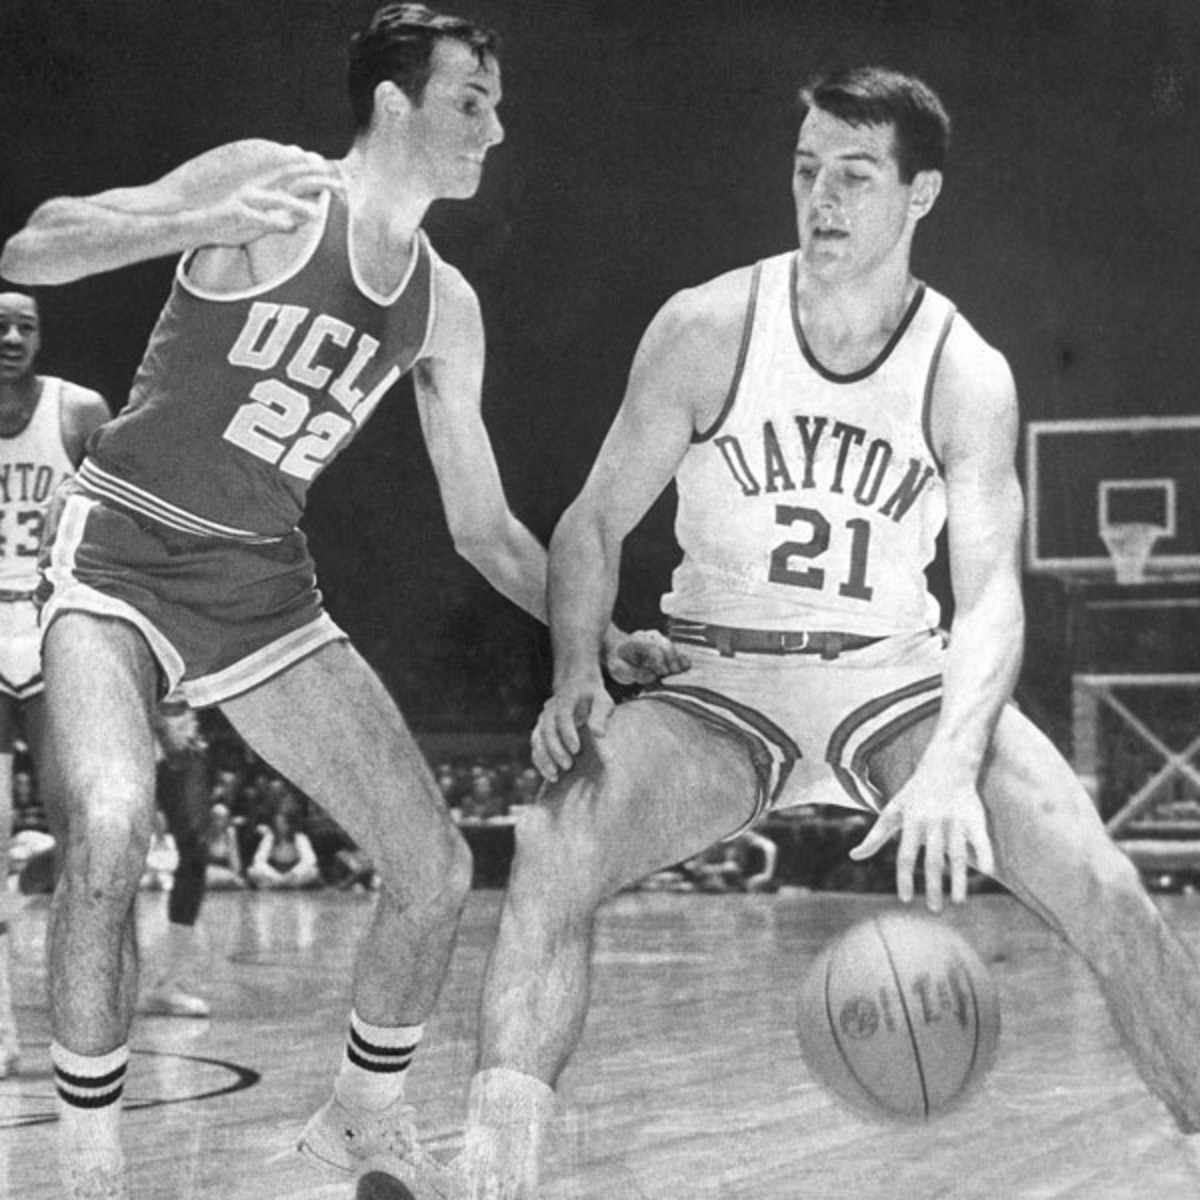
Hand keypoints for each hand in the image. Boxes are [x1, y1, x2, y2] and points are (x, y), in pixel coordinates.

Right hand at [203, 155, 342, 244]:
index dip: (316, 176)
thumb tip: (301, 219)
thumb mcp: (257, 221)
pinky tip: (289, 227)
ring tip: (316, 214)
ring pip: (276, 199)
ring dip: (297, 205)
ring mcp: (247, 200)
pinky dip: (274, 222)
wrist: (191, 220)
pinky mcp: (236, 213)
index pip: (295, 179)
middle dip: (316, 182)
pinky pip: (258, 218)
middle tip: (340, 186)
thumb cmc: (226, 222)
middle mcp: (257, 190)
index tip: (338, 177)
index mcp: (263, 189)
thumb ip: (279, 217)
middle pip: (291, 182)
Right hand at [531, 675, 613, 781]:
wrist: (577, 686)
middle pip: (547, 729)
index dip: (568, 733)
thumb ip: (601, 716)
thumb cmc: (594, 697)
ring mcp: (542, 719)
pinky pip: (535, 746)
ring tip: (555, 776)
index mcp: (566, 698)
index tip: (576, 750)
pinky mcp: (539, 730)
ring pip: (537, 739)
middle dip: (555, 749)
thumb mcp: (603, 702)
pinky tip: (549, 775)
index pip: (563, 716)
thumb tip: (600, 734)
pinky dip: (539, 761)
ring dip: (544, 758)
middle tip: (568, 766)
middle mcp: (550, 709)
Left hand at [603, 628, 690, 685]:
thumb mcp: (618, 668)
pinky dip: (681, 659)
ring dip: (678, 660)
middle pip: (665, 645)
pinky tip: (687, 666)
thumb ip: (633, 673)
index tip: (663, 672)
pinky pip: (676, 651)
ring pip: (672, 647)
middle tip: (674, 673)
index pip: (652, 647)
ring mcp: (660, 639)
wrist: (619, 649)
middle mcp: (650, 636)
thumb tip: (652, 676)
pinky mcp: (666, 646)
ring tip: (682, 672)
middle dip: (671, 659)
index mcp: (636, 640)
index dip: (660, 659)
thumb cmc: (618, 660)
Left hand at [848, 774, 994, 911]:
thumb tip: (854, 856)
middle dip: (933, 886)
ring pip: (957, 854)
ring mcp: (954, 820)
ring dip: (959, 879)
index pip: (905, 855)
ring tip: (958, 901)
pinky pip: (980, 839)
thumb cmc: (914, 794)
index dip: (904, 877)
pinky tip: (988, 870)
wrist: (945, 765)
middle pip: (932, 860)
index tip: (906, 899)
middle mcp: (932, 822)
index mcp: (911, 821)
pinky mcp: (974, 817)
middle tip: (935, 911)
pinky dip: (985, 853)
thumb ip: (875, 836)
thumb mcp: (892, 811)